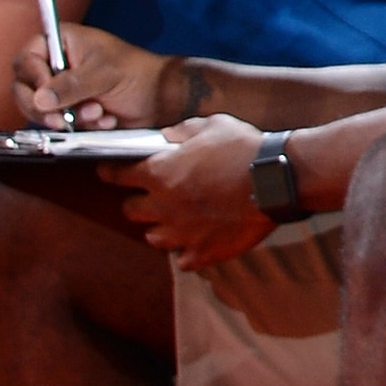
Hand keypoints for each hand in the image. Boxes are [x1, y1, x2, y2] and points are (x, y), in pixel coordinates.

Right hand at [17, 21, 169, 127]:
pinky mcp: (70, 109)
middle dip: (44, 108)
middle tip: (62, 120)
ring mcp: (62, 87)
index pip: (26, 60)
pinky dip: (80, 126)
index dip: (33, 79)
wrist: (160, 99)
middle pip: (25, 88)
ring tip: (98, 113)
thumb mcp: (104, 75)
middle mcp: (56, 63)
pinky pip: (59, 123)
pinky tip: (104, 120)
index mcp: (61, 41)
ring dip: (68, 117)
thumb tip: (40, 100)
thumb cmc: (138, 74)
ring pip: (41, 110)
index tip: (46, 95)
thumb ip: (71, 86)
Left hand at [117, 116, 273, 271]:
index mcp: (160, 174)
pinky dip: (186, 251)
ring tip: (174, 220)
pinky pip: (182, 259)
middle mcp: (164, 206)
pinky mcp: (203, 252)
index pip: (118, 175)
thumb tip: (167, 136)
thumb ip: (183, 131)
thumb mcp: (213, 125)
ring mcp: (182, 234)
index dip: (110, 172)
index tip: (108, 172)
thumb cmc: (245, 149)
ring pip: (153, 237)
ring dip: (159, 227)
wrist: (277, 180)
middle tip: (152, 194)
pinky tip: (196, 241)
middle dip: (138, 201)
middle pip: (130, 210)